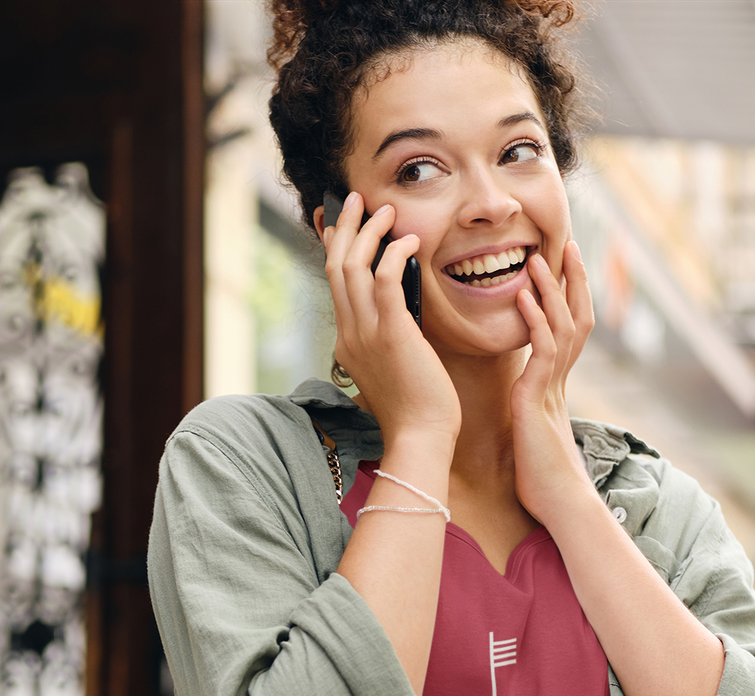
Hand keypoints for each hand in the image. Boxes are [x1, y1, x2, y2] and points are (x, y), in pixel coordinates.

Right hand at [321, 192, 459, 445]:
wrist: (421, 436)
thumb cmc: (418, 407)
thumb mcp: (394, 366)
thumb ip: (390, 336)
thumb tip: (403, 311)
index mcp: (348, 341)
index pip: (334, 283)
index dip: (336, 248)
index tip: (340, 224)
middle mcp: (349, 332)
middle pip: (336, 266)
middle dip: (345, 227)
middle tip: (357, 200)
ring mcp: (366, 333)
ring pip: (354, 267)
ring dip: (369, 233)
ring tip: (386, 211)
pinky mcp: (391, 333)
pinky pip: (385, 280)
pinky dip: (394, 255)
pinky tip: (409, 242)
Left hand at [510, 240, 596, 524]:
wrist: (558, 505)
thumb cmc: (542, 477)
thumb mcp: (530, 433)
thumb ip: (528, 409)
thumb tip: (520, 401)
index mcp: (556, 385)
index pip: (568, 329)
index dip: (569, 296)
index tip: (563, 265)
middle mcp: (561, 380)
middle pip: (576, 316)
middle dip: (573, 280)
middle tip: (568, 243)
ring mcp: (553, 388)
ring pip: (562, 327)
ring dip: (552, 290)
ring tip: (540, 256)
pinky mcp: (541, 399)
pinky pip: (543, 352)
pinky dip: (536, 322)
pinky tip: (527, 298)